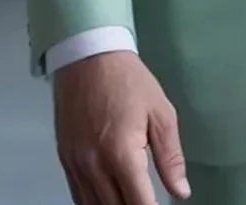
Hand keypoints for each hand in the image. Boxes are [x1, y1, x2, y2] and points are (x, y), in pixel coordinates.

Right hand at [53, 50, 190, 203]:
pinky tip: (109, 200)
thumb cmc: (129, 81)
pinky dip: (94, 204)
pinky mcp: (65, 161)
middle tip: (148, 201)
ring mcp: (75, 166)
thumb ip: (170, 157)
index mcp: (121, 154)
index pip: (139, 204)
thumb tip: (181, 192)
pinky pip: (78, 196)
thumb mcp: (160, 112)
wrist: (88, 56)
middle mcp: (94, 166)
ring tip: (132, 201)